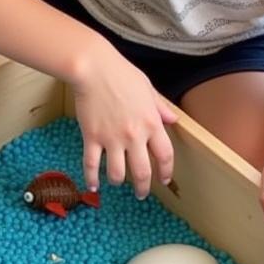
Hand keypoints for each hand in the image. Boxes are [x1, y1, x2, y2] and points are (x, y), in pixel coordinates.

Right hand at [72, 37, 176, 198]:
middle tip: (140, 194)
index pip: (164, 155)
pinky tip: (93, 186)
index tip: (163, 180)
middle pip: (142, 172)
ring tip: (116, 183)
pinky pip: (91, 164)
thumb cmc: (121, 74)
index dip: (165, 171)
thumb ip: (160, 108)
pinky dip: (91, 178)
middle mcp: (134, 136)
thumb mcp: (148, 89)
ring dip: (118, 182)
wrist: (94, 69)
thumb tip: (172, 120)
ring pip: (117, 173)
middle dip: (142, 187)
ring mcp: (111, 139)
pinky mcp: (92, 138)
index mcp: (151, 123)